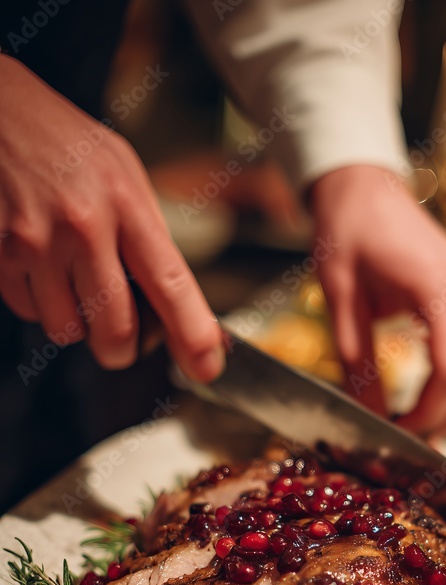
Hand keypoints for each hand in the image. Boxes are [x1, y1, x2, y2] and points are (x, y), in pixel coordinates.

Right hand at [0, 56, 222, 380]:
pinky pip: (27, 311)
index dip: (192, 334)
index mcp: (126, 203)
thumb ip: (149, 241)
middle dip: (121, 348)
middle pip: (115, 330)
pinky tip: (37, 261)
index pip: (170, 284)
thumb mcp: (123, 176)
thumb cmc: (65, 145)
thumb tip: (177, 310)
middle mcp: (82, 225)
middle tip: (120, 337)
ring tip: (68, 275)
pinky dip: (36, 300)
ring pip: (67, 329)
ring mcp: (34, 242)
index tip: (207, 366)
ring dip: (74, 320)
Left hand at [309, 165, 445, 434]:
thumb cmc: (347, 233)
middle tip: (408, 438)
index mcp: (439, 290)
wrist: (363, 188)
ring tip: (422, 422)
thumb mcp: (341, 299)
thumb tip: (369, 414)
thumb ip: (356, 359)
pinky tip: (435, 392)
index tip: (400, 432)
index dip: (430, 412)